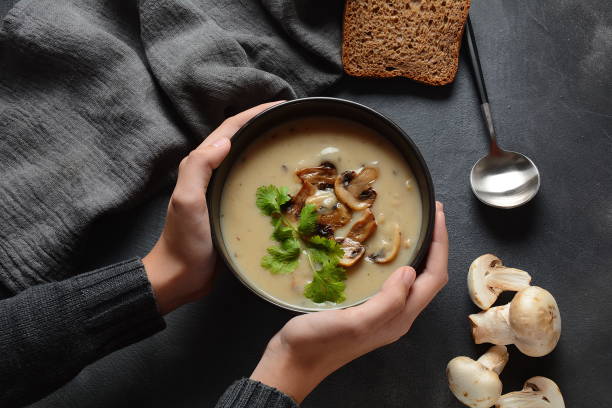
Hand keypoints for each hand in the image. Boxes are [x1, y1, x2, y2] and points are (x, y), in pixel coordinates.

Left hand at [143, 101, 282, 314]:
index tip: (281, 105)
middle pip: (241, 140)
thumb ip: (198, 169)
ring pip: (248, 161)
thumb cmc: (183, 242)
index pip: (230, 129)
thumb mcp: (187, 202)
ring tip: (295, 146)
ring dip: (267, 149)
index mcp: (199, 166)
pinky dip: (269, 177)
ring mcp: (222, 191)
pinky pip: (254, 185)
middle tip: (294, 122)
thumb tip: (225, 142)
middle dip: (264, 126)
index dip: (254, 113)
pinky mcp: (231, 208)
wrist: (179, 277)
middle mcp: (212, 174)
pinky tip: (288, 184)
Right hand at [251, 202, 447, 402]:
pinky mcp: (364, 309)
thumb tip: (410, 271)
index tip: (438, 216)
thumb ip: (387, 301)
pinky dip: (395, 261)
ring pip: (411, 280)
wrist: (293, 362)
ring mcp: (380, 313)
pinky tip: (382, 250)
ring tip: (413, 228)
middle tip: (431, 215)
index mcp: (399, 318)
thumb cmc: (319, 343)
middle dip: (435, 246)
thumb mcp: (355, 322)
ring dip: (418, 253)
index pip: (433, 278)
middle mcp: (396, 316)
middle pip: (428, 278)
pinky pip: (391, 282)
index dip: (440, 246)